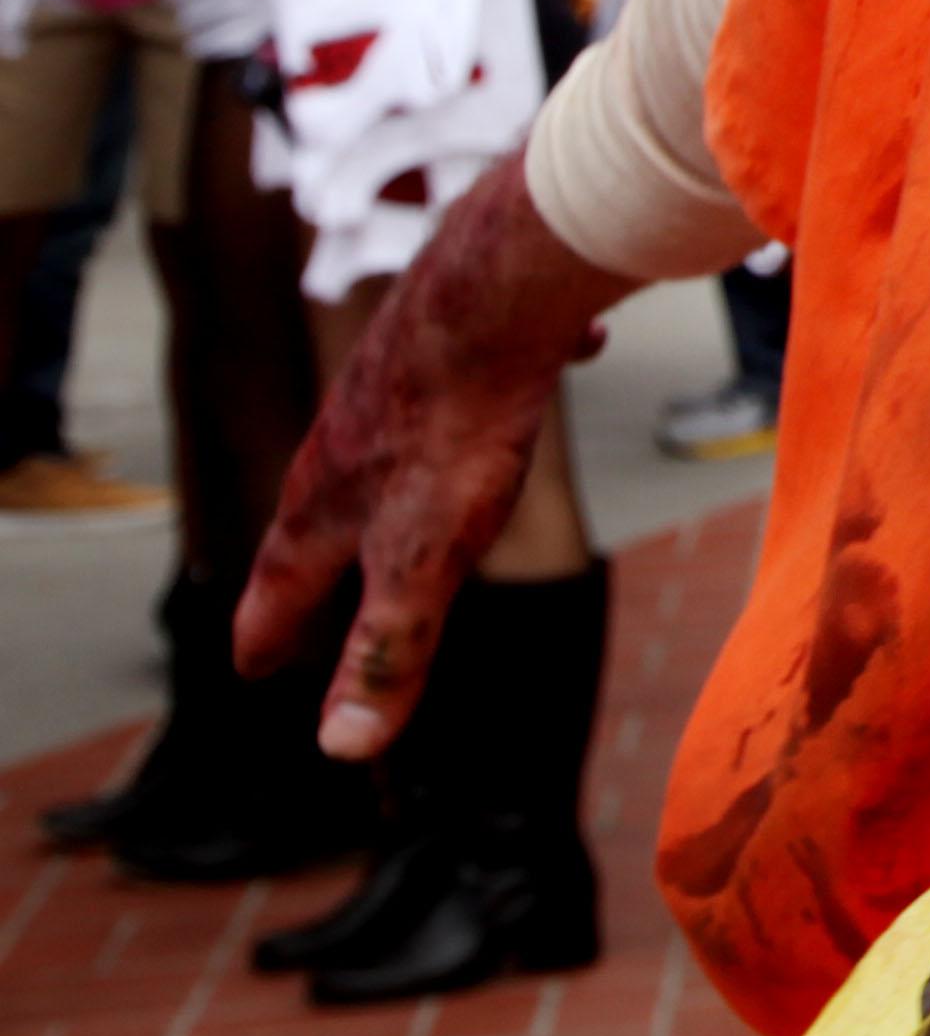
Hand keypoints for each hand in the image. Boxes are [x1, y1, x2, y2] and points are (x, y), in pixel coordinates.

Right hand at [237, 160, 639, 755]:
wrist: (500, 287)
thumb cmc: (457, 428)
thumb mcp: (425, 556)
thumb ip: (389, 647)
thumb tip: (343, 748)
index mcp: (327, 504)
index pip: (278, 589)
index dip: (267, 635)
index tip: (251, 667)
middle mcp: (345, 444)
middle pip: (317, 519)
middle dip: (311, 565)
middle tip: (294, 597)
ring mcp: (393, 390)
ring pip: (379, 446)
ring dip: (375, 483)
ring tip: (385, 504)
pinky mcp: (460, 342)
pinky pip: (478, 373)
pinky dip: (500, 384)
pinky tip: (573, 356)